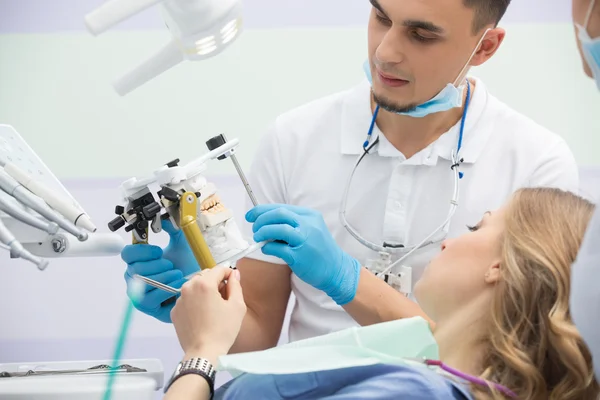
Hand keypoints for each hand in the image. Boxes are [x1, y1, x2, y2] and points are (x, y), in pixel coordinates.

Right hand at [122, 219, 196, 322]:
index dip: (142, 251)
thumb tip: (164, 216)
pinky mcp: (146, 306)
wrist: (200, 286)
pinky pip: (151, 296)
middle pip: (135, 268)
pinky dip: (167, 288)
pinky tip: (178, 285)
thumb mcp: (181, 244)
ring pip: (143, 282)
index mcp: (139, 260)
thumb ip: (172, 228)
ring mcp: (138, 293)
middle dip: (157, 265)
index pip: (127, 253)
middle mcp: (135, 277)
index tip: (159, 250)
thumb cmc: (188, 266)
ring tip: (178, 274)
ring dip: (164, 276)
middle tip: (171, 264)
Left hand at [171, 267, 245, 360]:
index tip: (233, 282)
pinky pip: (187, 299)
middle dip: (216, 282)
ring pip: (194, 286)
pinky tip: (202, 315)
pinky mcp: (174, 311)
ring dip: (204, 291)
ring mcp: (179, 299)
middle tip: (224, 297)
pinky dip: (194, 302)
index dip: (229, 273)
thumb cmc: (223, 330)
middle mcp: (188, 287)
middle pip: (205, 275)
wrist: (203, 353)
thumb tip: (234, 274)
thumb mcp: (237, 306)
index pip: (219, 269)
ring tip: (212, 307)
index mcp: (204, 284)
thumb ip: (236, 285)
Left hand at [245, 204, 360, 304]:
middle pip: (278, 214)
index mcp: (310, 215)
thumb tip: (266, 222)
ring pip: (277, 229)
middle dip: (261, 220)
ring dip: (263, 232)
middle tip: (255, 228)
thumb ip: (292, 224)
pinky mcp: (299, 256)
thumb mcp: (311, 229)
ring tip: (258, 238)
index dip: (262, 210)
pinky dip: (268, 247)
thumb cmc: (320, 250)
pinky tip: (266, 249)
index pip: (281, 207)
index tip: (251, 215)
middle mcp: (308, 225)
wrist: (336, 269)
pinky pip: (277, 248)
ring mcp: (304, 240)